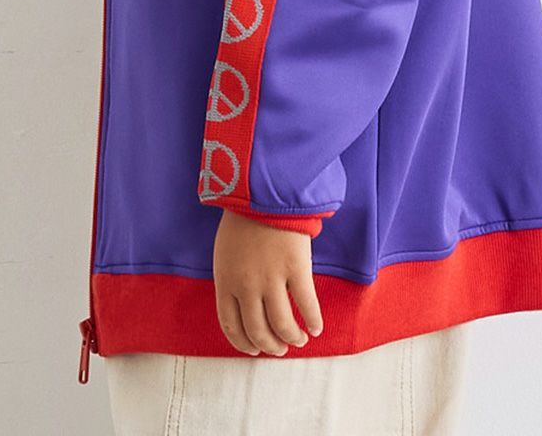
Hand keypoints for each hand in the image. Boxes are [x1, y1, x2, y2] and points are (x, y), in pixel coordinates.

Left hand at [212, 209, 323, 355]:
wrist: (263, 192)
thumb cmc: (243, 219)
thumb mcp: (225, 253)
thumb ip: (231, 280)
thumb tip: (244, 307)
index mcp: (225, 282)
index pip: (231, 326)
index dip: (244, 343)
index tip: (254, 349)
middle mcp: (246, 286)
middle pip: (257, 331)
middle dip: (270, 346)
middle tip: (280, 349)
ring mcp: (271, 279)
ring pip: (282, 325)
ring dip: (291, 338)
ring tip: (299, 340)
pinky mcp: (296, 269)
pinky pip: (307, 305)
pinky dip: (313, 321)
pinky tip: (316, 327)